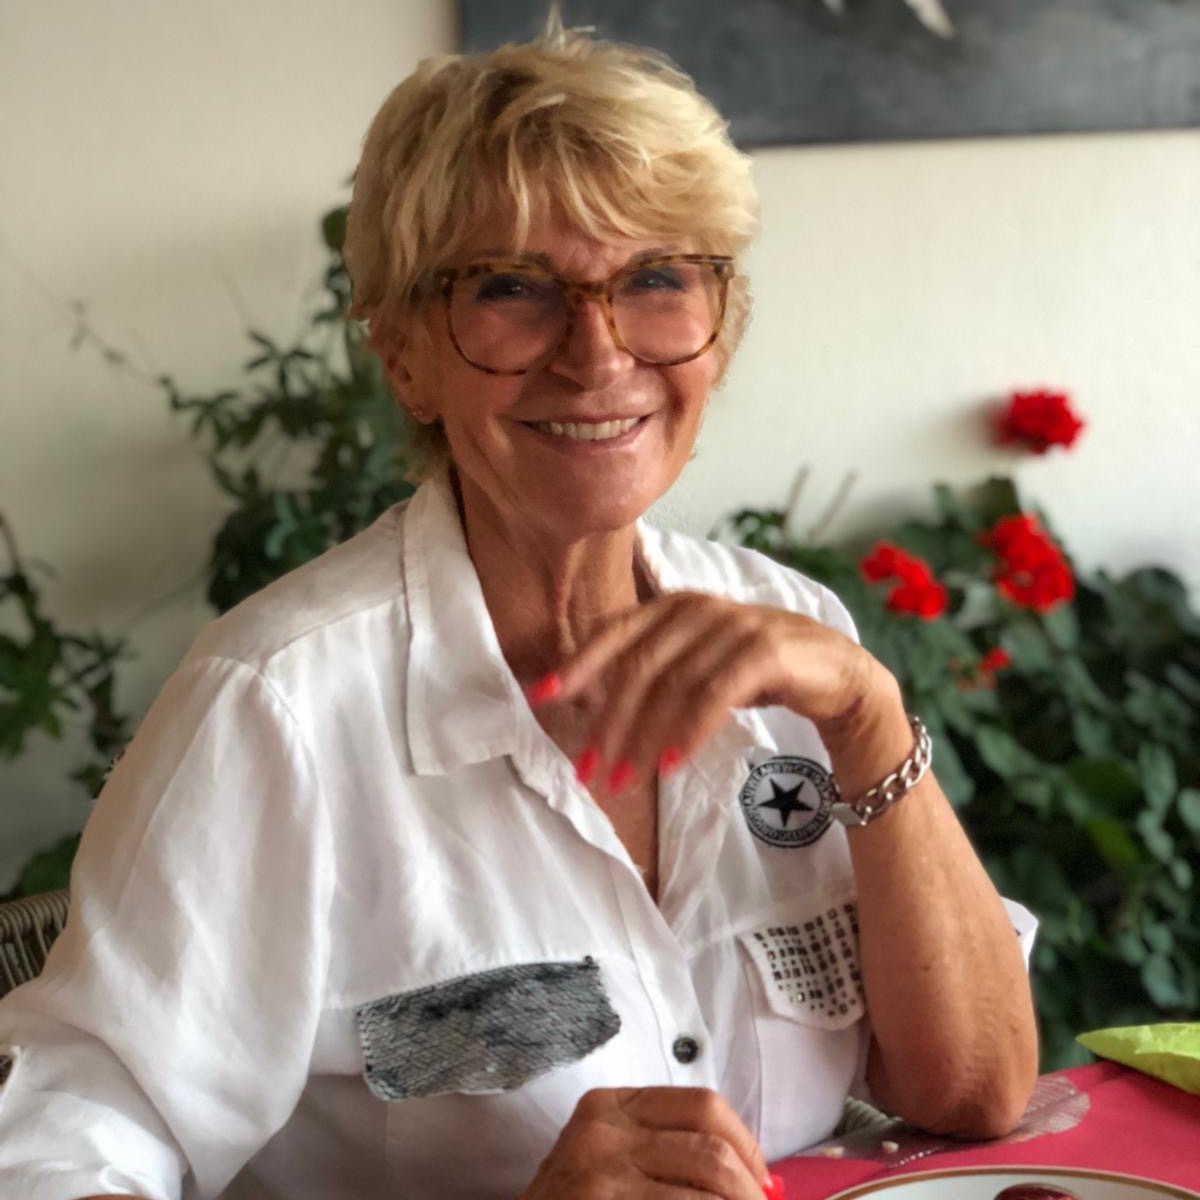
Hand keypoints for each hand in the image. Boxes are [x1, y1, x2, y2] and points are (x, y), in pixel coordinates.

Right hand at [518, 1085, 770, 1198]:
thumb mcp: (609, 1167)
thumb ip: (666, 1157)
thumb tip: (758, 1179)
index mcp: (609, 1107)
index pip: (703, 1105)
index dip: (746, 1144)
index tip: (763, 1180)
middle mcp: (602, 1130)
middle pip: (712, 1150)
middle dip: (751, 1192)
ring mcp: (600, 1173)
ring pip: (710, 1189)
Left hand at [528, 591, 891, 791]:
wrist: (837, 675)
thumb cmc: (757, 671)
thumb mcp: (697, 664)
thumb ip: (653, 672)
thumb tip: (591, 708)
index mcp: (674, 606)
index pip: (615, 633)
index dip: (577, 665)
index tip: (542, 698)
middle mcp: (699, 608)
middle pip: (637, 666)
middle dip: (608, 722)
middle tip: (588, 770)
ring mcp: (733, 625)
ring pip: (672, 685)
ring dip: (643, 738)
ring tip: (624, 780)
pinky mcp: (765, 650)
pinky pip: (715, 694)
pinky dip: (689, 731)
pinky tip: (672, 764)